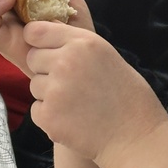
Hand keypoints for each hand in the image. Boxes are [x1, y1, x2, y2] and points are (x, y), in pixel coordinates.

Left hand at [25, 20, 164, 167]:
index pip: (35, 31)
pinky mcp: (48, 116)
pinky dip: (50, 115)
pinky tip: (73, 119)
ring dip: (49, 93)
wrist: (135, 137)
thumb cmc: (125, 95)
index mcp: (82, 43)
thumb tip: (42, 33)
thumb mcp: (105, 54)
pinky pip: (36, 109)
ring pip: (34, 85)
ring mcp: (55, 90)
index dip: (37, 41)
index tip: (44, 49)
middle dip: (45, 68)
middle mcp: (65, 62)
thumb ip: (74, 43)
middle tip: (71, 83)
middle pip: (33, 58)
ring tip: (78, 103)